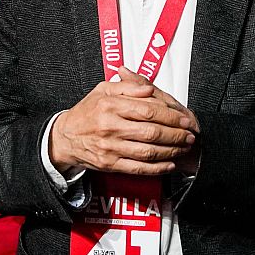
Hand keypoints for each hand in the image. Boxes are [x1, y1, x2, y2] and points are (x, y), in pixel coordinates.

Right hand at [50, 67, 198, 175]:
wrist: (64, 137)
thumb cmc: (86, 112)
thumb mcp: (102, 90)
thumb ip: (127, 86)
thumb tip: (149, 88)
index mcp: (110, 106)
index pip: (147, 110)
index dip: (170, 116)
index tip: (184, 118)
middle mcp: (110, 127)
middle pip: (151, 132)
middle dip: (176, 135)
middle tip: (190, 135)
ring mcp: (110, 148)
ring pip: (148, 151)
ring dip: (171, 151)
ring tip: (184, 147)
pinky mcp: (110, 164)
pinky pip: (138, 168)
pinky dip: (157, 168)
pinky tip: (169, 164)